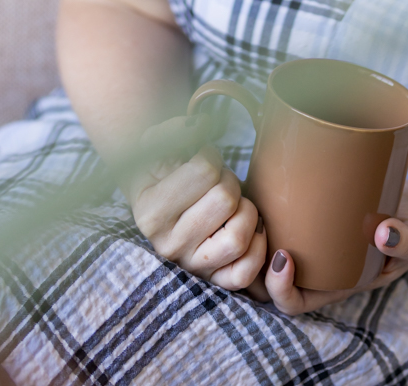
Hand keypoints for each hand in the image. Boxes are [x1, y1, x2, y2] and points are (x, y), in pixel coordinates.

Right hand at [128, 116, 266, 289]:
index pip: (205, 170)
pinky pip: (245, 272)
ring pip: (239, 236)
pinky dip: (257, 247)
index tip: (202, 159)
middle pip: (226, 198)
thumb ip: (175, 130)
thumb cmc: (163, 173)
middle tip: (218, 180)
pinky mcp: (214, 281)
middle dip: (228, 180)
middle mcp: (168, 245)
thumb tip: (201, 125)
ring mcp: (192, 266)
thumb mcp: (157, 146)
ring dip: (246, 210)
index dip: (211, 156)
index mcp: (150, 213)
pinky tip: (250, 229)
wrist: (158, 206)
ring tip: (233, 203)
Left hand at [245, 188, 407, 314]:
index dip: (280, 289)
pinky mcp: (301, 217)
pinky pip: (269, 226)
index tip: (283, 256)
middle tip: (258, 227)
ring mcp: (304, 243)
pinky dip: (257, 214)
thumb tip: (385, 233)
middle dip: (251, 264)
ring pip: (258, 255)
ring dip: (249, 240)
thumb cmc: (407, 229)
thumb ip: (404, 241)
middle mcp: (312, 268)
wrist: (406, 205)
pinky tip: (255, 187)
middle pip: (264, 282)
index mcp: (332, 284)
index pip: (294, 303)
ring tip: (252, 207)